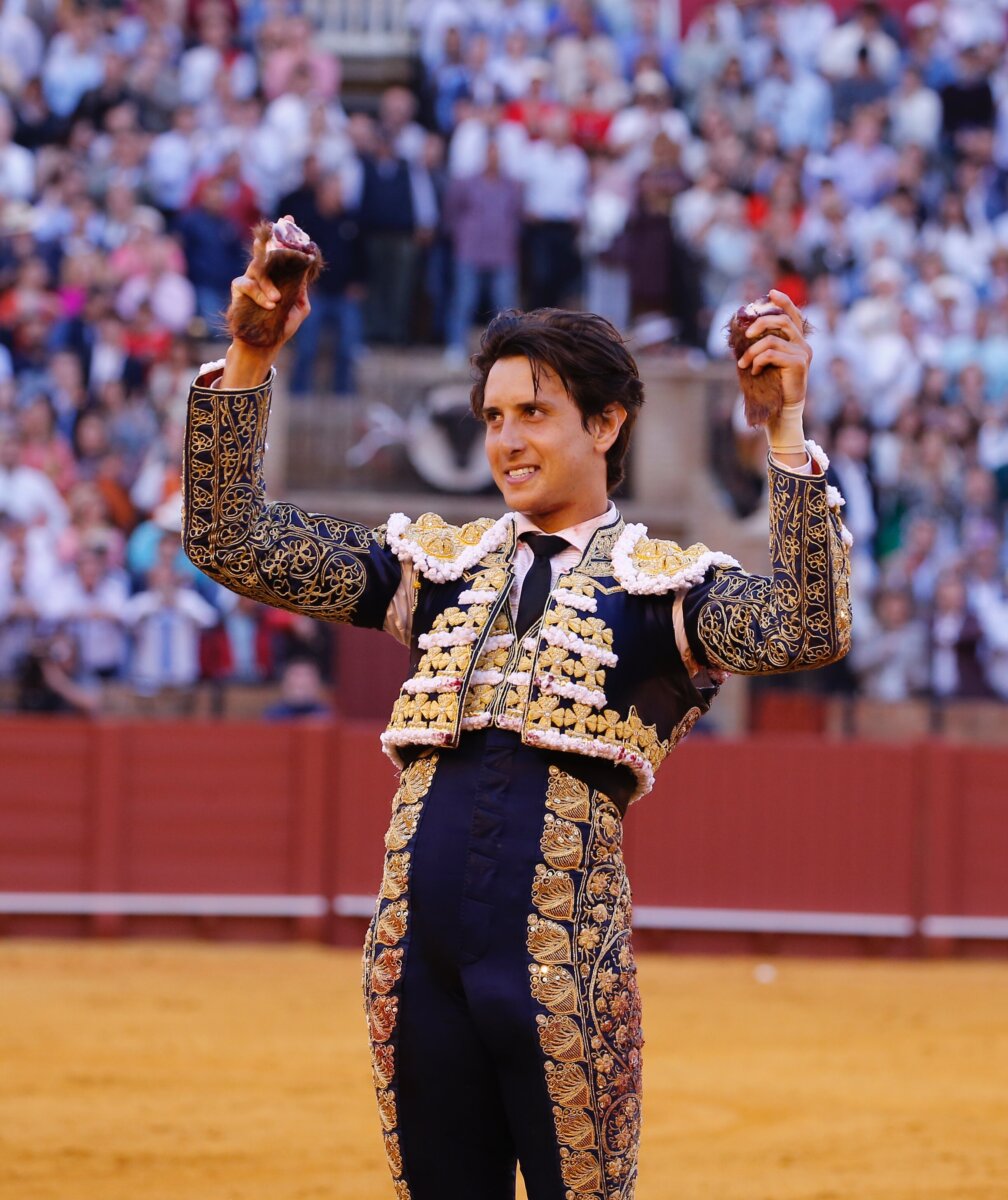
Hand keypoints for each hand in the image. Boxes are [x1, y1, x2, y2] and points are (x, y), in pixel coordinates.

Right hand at [229, 234, 311, 350]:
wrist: (264, 344)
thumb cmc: (281, 326)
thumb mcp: (299, 308)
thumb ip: (301, 291)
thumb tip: (303, 273)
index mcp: (279, 275)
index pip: (282, 252)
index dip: (284, 235)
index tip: (289, 218)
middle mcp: (264, 273)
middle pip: (265, 250)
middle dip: (270, 238)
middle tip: (277, 227)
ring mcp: (250, 279)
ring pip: (257, 268)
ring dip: (267, 284)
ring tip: (277, 299)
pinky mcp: (239, 289)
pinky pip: (246, 285)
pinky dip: (258, 294)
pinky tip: (269, 304)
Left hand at [735, 289, 811, 410]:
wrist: (783, 407)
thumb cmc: (772, 384)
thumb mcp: (767, 361)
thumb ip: (763, 345)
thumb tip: (744, 332)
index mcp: (797, 340)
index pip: (793, 315)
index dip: (784, 301)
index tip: (770, 293)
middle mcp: (803, 344)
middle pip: (782, 321)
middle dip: (760, 323)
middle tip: (746, 335)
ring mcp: (803, 353)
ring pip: (773, 340)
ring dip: (752, 351)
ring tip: (743, 363)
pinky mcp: (799, 363)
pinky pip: (772, 354)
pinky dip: (758, 361)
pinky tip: (754, 371)